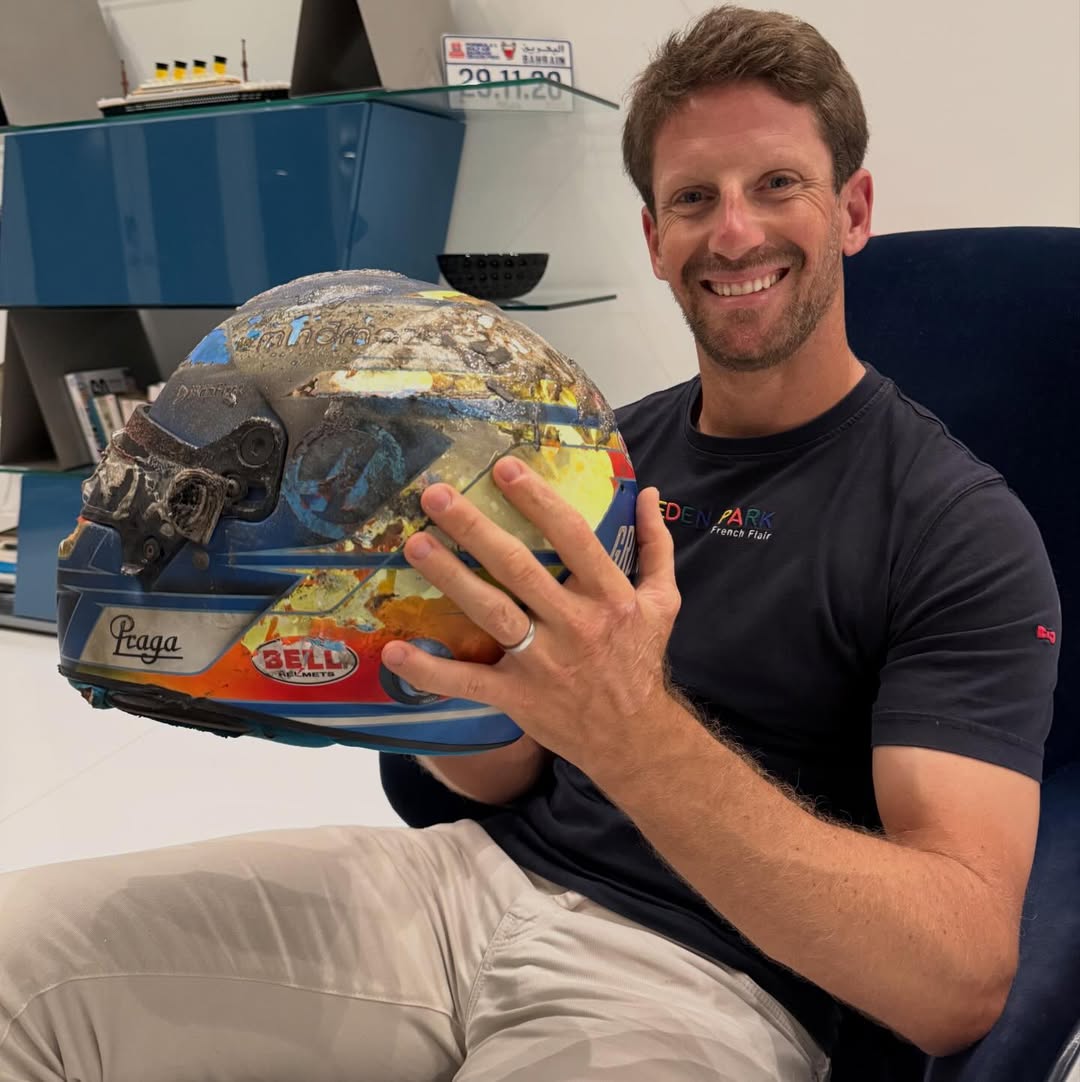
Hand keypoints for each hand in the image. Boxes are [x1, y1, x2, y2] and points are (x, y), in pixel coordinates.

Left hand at [380, 456, 681, 774]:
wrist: (635, 738)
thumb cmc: (641, 660)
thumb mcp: (662, 602)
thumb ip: (655, 546)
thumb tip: (648, 492)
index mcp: (609, 597)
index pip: (572, 537)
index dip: (538, 500)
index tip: (504, 468)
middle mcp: (575, 625)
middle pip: (519, 569)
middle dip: (475, 529)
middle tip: (436, 496)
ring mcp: (543, 663)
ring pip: (491, 613)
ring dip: (450, 578)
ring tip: (415, 545)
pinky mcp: (517, 697)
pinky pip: (469, 682)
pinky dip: (430, 671)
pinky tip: (395, 652)